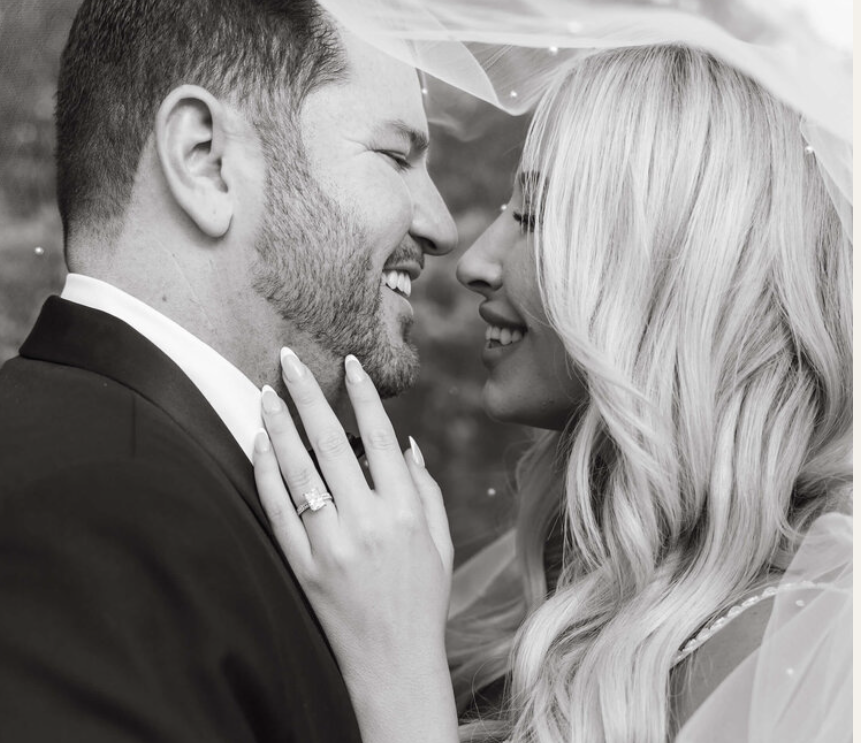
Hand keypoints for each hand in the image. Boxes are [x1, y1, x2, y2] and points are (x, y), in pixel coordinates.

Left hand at [252, 348, 456, 742]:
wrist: (392, 663)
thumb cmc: (422, 598)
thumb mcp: (440, 541)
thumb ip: (427, 488)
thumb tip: (406, 442)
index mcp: (405, 511)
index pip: (381, 436)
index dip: (363, 394)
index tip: (348, 363)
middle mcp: (367, 522)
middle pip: (331, 442)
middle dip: (308, 394)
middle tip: (289, 358)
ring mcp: (330, 545)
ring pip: (297, 470)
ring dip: (279, 426)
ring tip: (267, 391)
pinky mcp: (301, 566)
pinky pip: (277, 510)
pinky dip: (265, 473)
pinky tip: (259, 444)